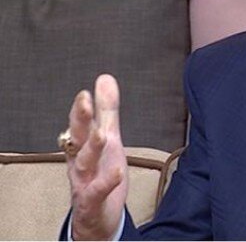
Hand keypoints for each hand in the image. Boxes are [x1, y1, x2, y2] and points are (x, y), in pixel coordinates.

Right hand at [65, 74, 127, 239]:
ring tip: (102, 133)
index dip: (81, 110)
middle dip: (80, 120)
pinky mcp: (93, 202)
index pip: (79, 125)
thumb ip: (107, 111)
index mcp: (82, 146)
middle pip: (77, 139)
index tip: (85, 93)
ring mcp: (84, 183)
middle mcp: (79, 162)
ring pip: (84, 164)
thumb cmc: (100, 173)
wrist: (96, 218)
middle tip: (85, 102)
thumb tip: (105, 79)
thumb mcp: (107, 139)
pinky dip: (107, 182)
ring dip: (92, 148)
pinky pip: (97, 192)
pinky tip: (118, 172)